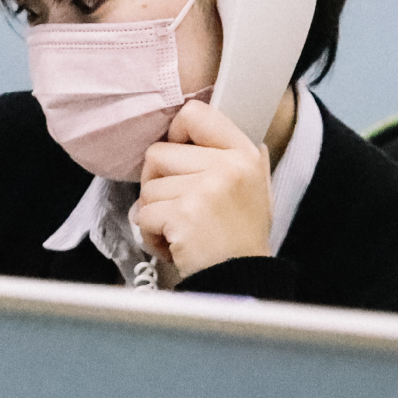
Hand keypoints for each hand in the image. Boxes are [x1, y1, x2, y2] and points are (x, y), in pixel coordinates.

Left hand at [134, 100, 272, 277]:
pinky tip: (175, 246)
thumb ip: (232, 158)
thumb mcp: (254, 189)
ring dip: (154, 213)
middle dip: (157, 183)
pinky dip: (151, 235)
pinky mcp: (185, 214)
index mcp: (244, 154)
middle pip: (158, 153)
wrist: (245, 284)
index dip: (175, 133)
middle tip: (176, 208)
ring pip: (148, 187)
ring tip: (181, 231)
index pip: (195, 114)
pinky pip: (144, 214)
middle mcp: (228, 167)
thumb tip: (204, 125)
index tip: (177, 157)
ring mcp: (206, 189)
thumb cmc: (241, 240)